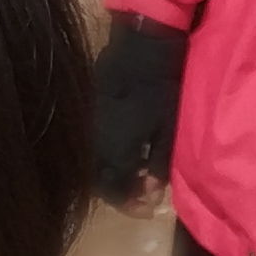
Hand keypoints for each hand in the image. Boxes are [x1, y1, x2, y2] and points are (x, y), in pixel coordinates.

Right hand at [90, 16, 186, 217]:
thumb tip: (150, 192)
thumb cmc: (160, 88)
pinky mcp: (88, 109)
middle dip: (120, 192)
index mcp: (113, 151)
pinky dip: (106, 156)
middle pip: (99, 181)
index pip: (114, 191)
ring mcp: (88, 125)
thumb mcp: (167, 131)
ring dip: (111, 175)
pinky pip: (92, 144)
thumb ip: (158, 165)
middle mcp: (93, 143)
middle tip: (142, 193)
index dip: (130, 204)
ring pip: (93, 163)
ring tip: (134, 175)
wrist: (141, 46)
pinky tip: (124, 152)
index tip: (148, 209)